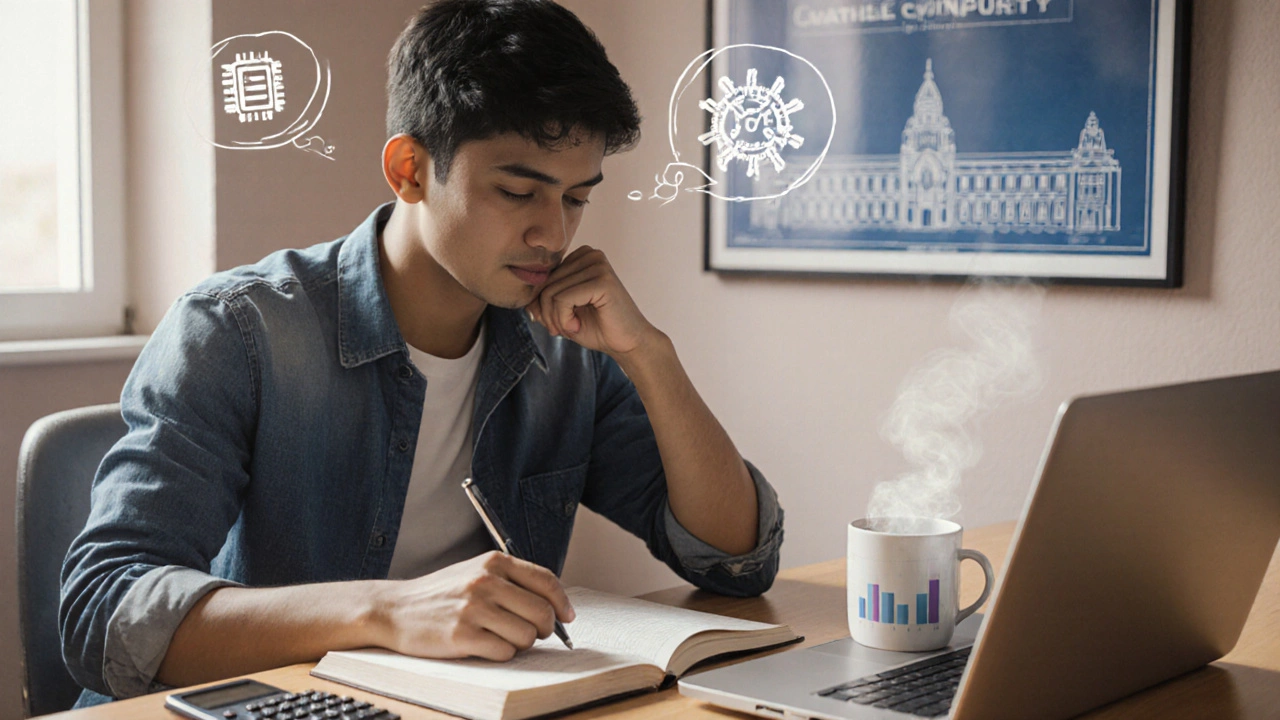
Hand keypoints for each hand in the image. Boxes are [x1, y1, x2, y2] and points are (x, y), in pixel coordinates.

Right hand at [372, 552, 574, 660]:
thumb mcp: (476, 572)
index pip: (546, 581)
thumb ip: (511, 581)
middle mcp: (486, 582)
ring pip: (527, 636)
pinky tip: (484, 645)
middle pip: (542, 612)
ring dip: (521, 643)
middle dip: (544, 629)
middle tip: (532, 634)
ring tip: (501, 637)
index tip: (567, 617)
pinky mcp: (463, 635)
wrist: (394, 609)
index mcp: (494, 562)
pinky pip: (505, 652)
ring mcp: (474, 608)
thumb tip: (554, 605)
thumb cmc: (441, 594)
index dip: (562, 603)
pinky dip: (501, 654)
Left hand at [525, 246, 658, 357]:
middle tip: (562, 330)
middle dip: (547, 314)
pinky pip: (563, 299)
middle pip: (545, 283)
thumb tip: (525, 300)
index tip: (556, 323)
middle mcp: (590, 254)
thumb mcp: (563, 312)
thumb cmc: (598, 327)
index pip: (544, 276)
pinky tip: (577, 326)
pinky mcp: (602, 280)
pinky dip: (563, 319)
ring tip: (572, 328)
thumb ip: (544, 301)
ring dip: (555, 319)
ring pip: (551, 293)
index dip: (541, 304)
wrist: (628, 344)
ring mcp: (598, 265)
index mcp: (582, 256)